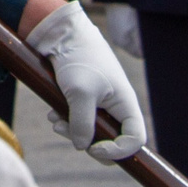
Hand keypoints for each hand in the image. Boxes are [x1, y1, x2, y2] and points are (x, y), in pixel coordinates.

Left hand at [31, 0, 146, 163]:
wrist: (62, 35)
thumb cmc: (78, 58)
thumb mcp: (79, 92)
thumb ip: (82, 123)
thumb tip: (81, 146)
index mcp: (125, 104)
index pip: (135, 140)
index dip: (117, 151)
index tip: (93, 150)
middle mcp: (116, 107)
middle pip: (111, 141)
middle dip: (88, 143)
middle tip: (67, 133)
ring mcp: (100, 105)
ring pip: (91, 133)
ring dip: (71, 131)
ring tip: (55, 120)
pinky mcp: (84, 101)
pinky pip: (78, 122)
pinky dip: (65, 121)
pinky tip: (52, 114)